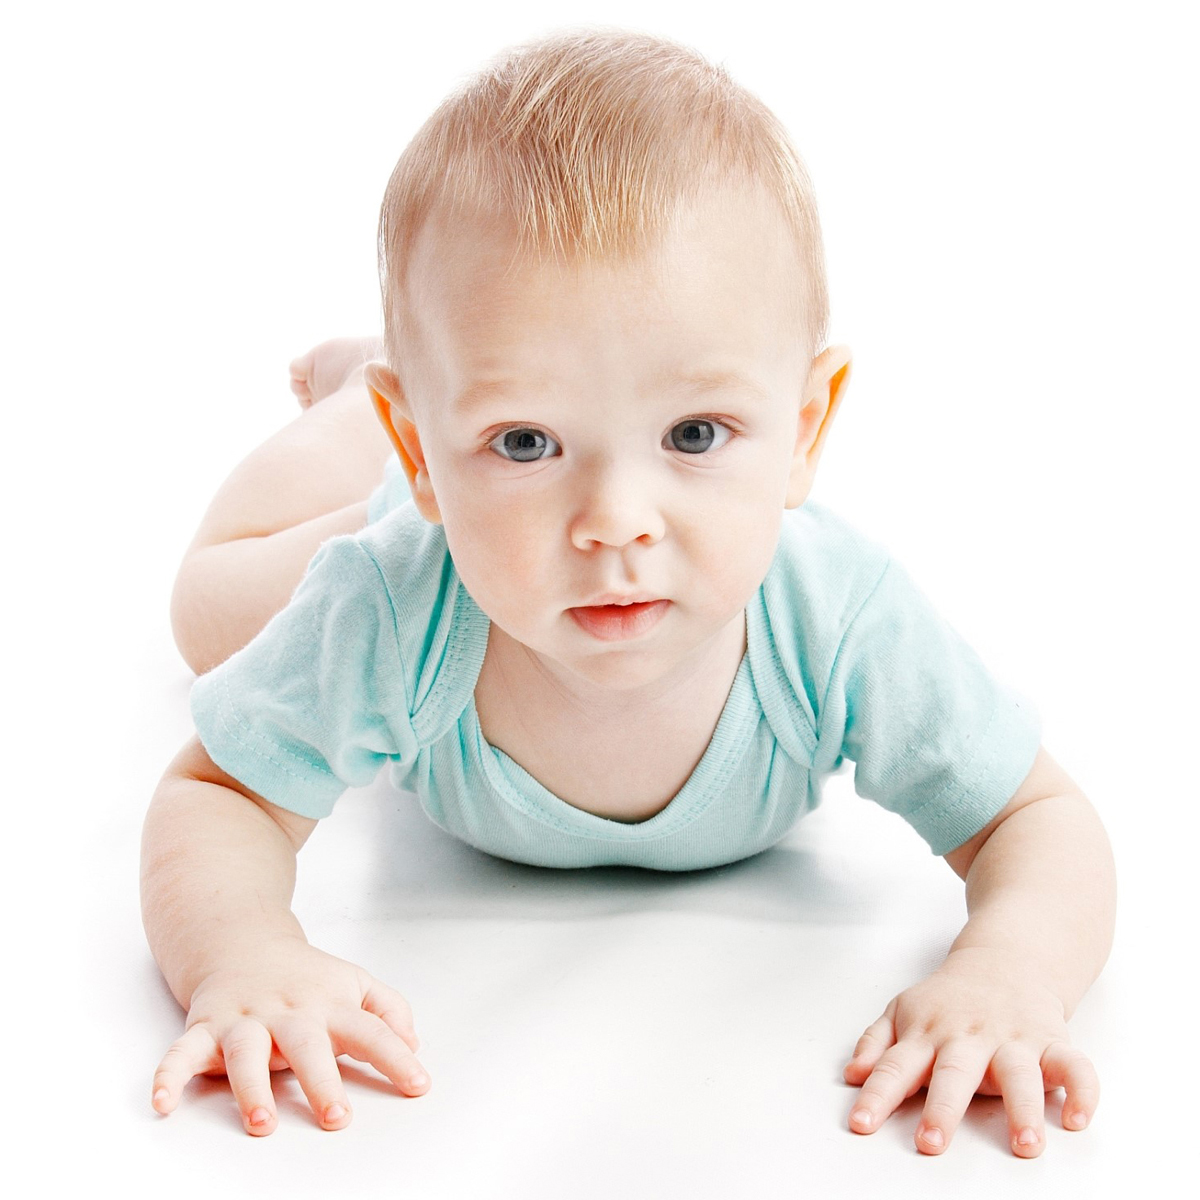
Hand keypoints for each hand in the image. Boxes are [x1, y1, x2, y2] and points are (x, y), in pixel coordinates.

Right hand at [151, 937, 429, 1134]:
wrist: (243, 940)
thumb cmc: (305, 976)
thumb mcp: (355, 982)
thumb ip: (389, 1011)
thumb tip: (414, 1044)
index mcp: (329, 1004)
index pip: (370, 1030)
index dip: (396, 1057)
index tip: (418, 1085)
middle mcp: (287, 1012)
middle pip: (306, 1044)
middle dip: (321, 1081)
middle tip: (337, 1117)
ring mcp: (244, 1019)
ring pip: (246, 1053)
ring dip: (252, 1088)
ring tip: (262, 1123)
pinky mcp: (204, 1028)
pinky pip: (181, 1053)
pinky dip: (169, 1076)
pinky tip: (163, 1103)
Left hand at [842, 947, 1099, 1156]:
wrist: (1005, 959)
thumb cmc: (949, 999)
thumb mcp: (903, 1011)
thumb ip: (876, 1044)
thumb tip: (852, 1075)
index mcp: (927, 1034)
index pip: (895, 1067)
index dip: (877, 1096)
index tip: (861, 1124)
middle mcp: (969, 1038)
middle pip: (953, 1073)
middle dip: (943, 1109)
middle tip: (931, 1142)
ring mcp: (1012, 1039)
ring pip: (1018, 1073)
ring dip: (1023, 1108)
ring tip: (1024, 1144)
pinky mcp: (1052, 1042)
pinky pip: (1074, 1066)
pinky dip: (1082, 1091)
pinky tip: (1076, 1118)